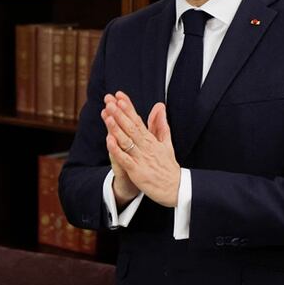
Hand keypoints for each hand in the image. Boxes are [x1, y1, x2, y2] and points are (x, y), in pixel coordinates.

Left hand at [101, 92, 180, 207]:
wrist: (176, 188)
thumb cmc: (169, 167)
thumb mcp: (166, 143)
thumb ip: (161, 125)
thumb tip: (159, 106)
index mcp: (151, 140)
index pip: (138, 120)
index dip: (128, 108)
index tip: (119, 96)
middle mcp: (146, 147)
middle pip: (131, 127)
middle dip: (120, 113)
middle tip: (109, 100)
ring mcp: (141, 158)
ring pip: (127, 140)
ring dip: (116, 127)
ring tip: (107, 114)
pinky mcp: (137, 171)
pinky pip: (125, 159)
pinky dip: (117, 150)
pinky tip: (109, 139)